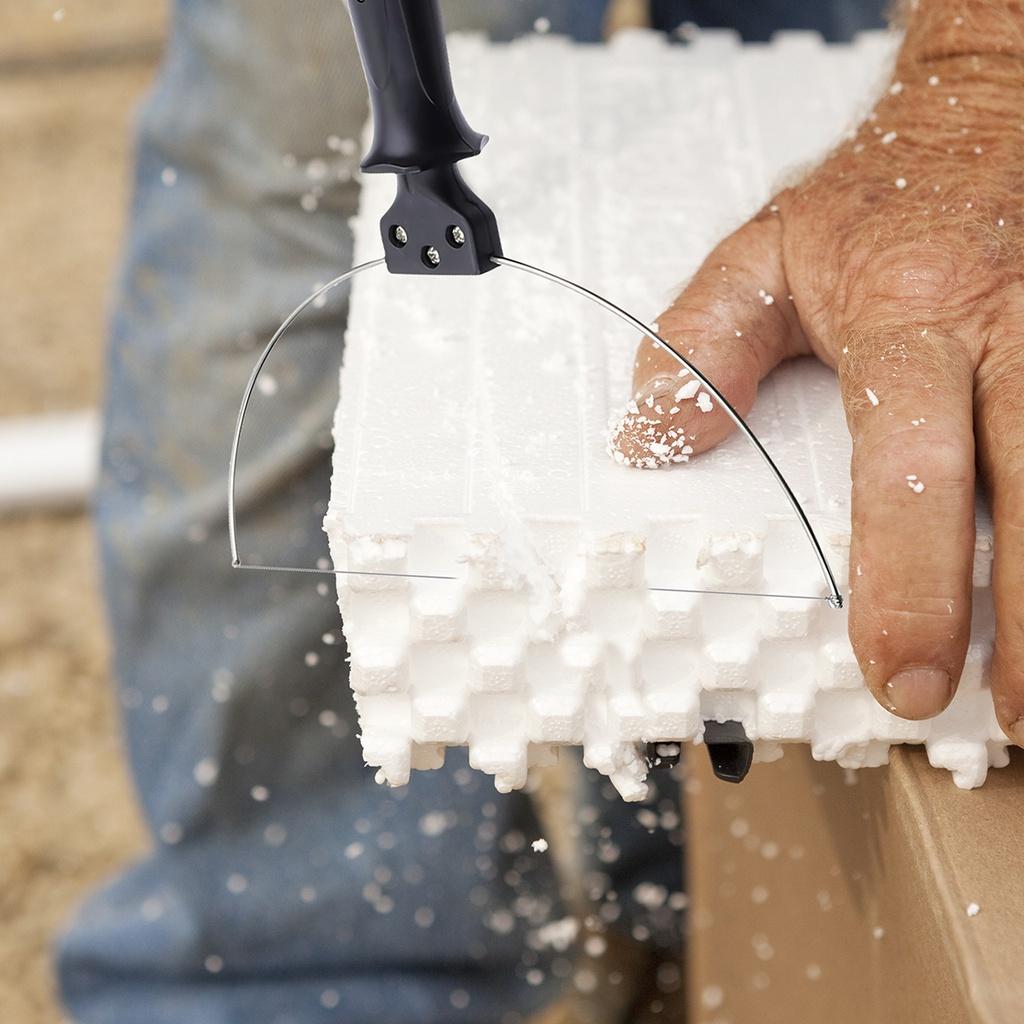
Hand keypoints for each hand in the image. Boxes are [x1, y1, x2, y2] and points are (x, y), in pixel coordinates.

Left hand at [611, 1, 1023, 740]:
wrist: (978, 116)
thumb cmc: (870, 200)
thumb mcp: (761, 254)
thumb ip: (699, 344)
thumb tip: (650, 441)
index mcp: (909, 319)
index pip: (908, 468)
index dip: (911, 581)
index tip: (903, 675)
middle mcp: (1007, 333)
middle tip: (1009, 715)